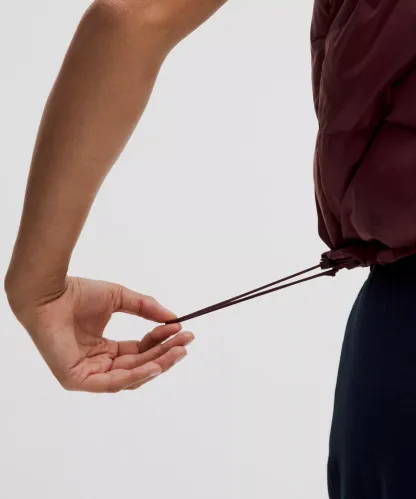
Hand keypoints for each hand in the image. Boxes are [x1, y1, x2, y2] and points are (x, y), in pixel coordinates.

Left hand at [9, 277, 193, 392]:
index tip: (181, 330)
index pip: (140, 352)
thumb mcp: (120, 299)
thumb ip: (145, 308)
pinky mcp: (76, 380)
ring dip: (156, 365)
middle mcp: (98, 365)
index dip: (161, 343)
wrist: (49, 292)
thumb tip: (174, 317)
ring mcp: (87, 375)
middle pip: (139, 367)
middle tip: (185, 343)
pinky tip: (155, 365)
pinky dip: (135, 375)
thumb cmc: (78, 293)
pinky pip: (111, 384)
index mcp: (105, 350)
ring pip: (129, 377)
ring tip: (177, 351)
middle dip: (165, 355)